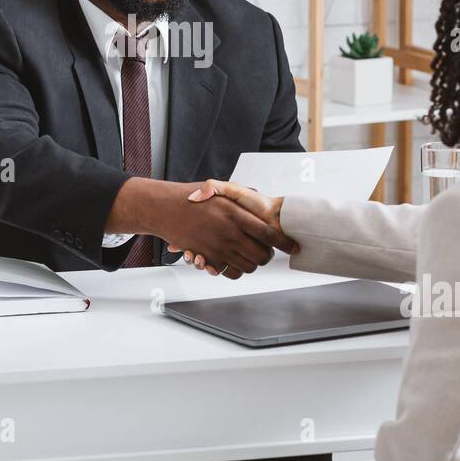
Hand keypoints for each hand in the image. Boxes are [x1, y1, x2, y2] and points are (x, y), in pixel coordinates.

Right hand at [105, 178, 283, 277]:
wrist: (165, 208)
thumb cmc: (192, 198)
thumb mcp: (219, 188)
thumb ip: (240, 194)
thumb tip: (259, 200)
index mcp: (235, 214)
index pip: (269, 234)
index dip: (285, 243)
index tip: (293, 247)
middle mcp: (229, 233)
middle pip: (261, 255)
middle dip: (268, 256)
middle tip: (269, 252)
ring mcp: (218, 248)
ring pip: (248, 266)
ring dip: (253, 263)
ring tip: (252, 256)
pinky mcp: (207, 258)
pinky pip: (230, 272)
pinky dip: (235, 270)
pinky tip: (236, 261)